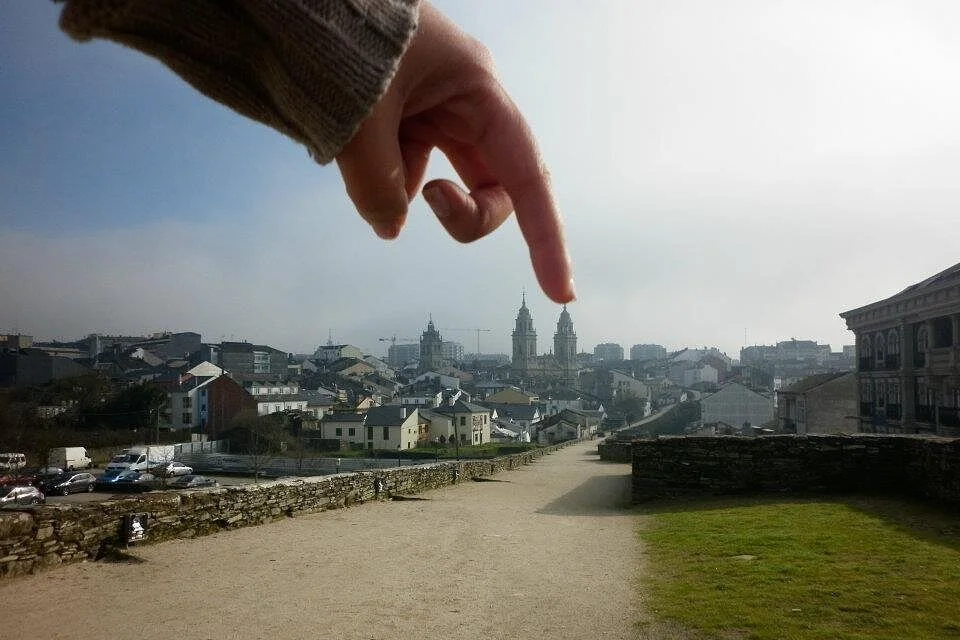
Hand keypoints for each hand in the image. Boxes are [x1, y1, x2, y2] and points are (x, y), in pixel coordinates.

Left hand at [336, 1, 574, 303]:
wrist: (289, 5)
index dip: (547, 239)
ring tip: (363, 157)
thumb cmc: (338, 42)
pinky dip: (384, 182)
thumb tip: (389, 225)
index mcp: (476, 88)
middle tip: (429, 204)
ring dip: (410, 195)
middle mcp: (464, 100)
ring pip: (447, 181)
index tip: (561, 292)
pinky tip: (352, 158)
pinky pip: (405, 168)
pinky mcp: (401, 116)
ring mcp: (432, 109)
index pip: (527, 177)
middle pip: (494, 185)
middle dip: (466, 214)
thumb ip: (378, 187)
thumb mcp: (359, 123)